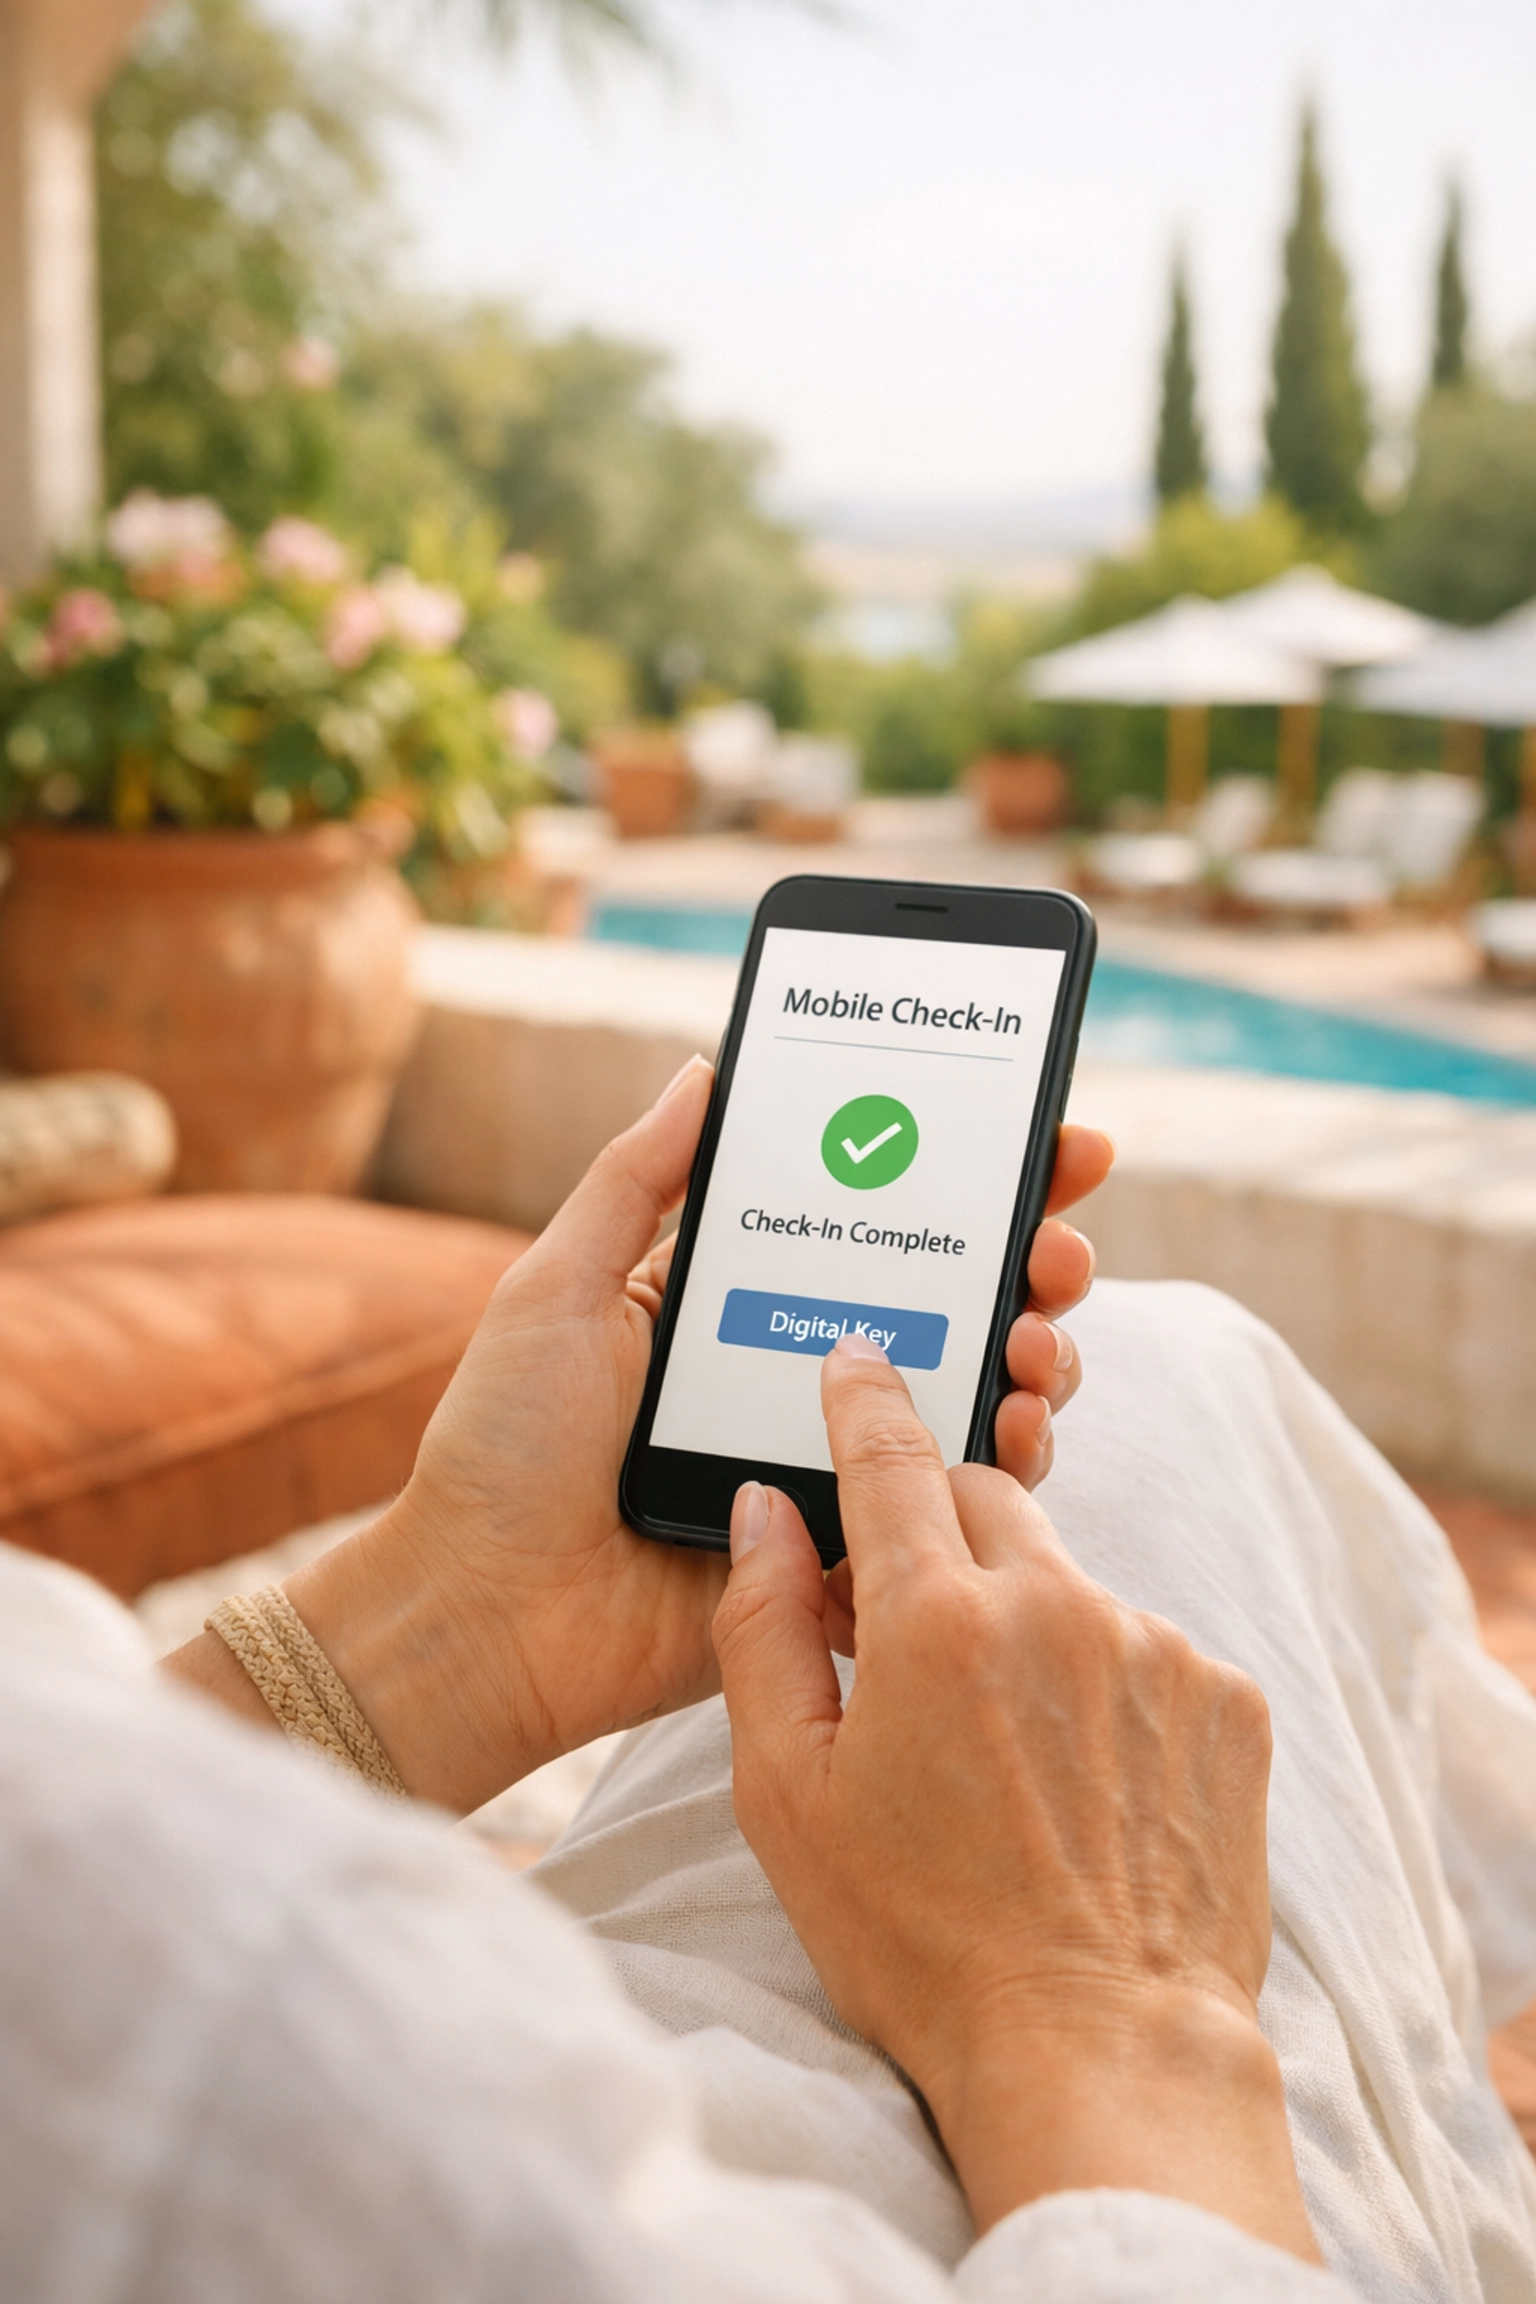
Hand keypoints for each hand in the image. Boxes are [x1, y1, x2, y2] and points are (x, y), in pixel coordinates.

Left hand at [164, 1058, 1111, 1812]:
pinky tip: (1017, 1429)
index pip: (878, 1223)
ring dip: (1035, 1355)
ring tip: (1034, 1342)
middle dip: (1033, 1262)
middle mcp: (804, 1374)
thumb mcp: (562, 1285)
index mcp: (743, 1301)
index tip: (1050, 1136)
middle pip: (955, 1303)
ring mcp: (832, 1464)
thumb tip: (706, 1068)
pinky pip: (954, 1507)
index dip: (973, 1177)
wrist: (489, 1611)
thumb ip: (639, 1179)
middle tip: (1058, 1248)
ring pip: (975, 1398)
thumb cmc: (506, 1445)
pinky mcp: (846, 1550)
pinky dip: (1008, 1463)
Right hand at [712, 1338, 1317, 2260]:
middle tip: (905, 1617)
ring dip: (1022, 1616)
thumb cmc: (920, 1938)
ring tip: (1000, 1745)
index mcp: (935, 1620)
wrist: (1101, 2050)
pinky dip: (1098, 1675)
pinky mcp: (1225, 1695)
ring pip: (1064, 1575)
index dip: (864, 1396)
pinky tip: (1077, 1774)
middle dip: (936, 1528)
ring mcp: (1153, 1645)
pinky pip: (1141, 1641)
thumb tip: (762, 1512)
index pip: (888, 1456)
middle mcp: (1055, 1604)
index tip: (858, 1358)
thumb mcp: (786, 1793)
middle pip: (984, 1497)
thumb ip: (760, 1629)